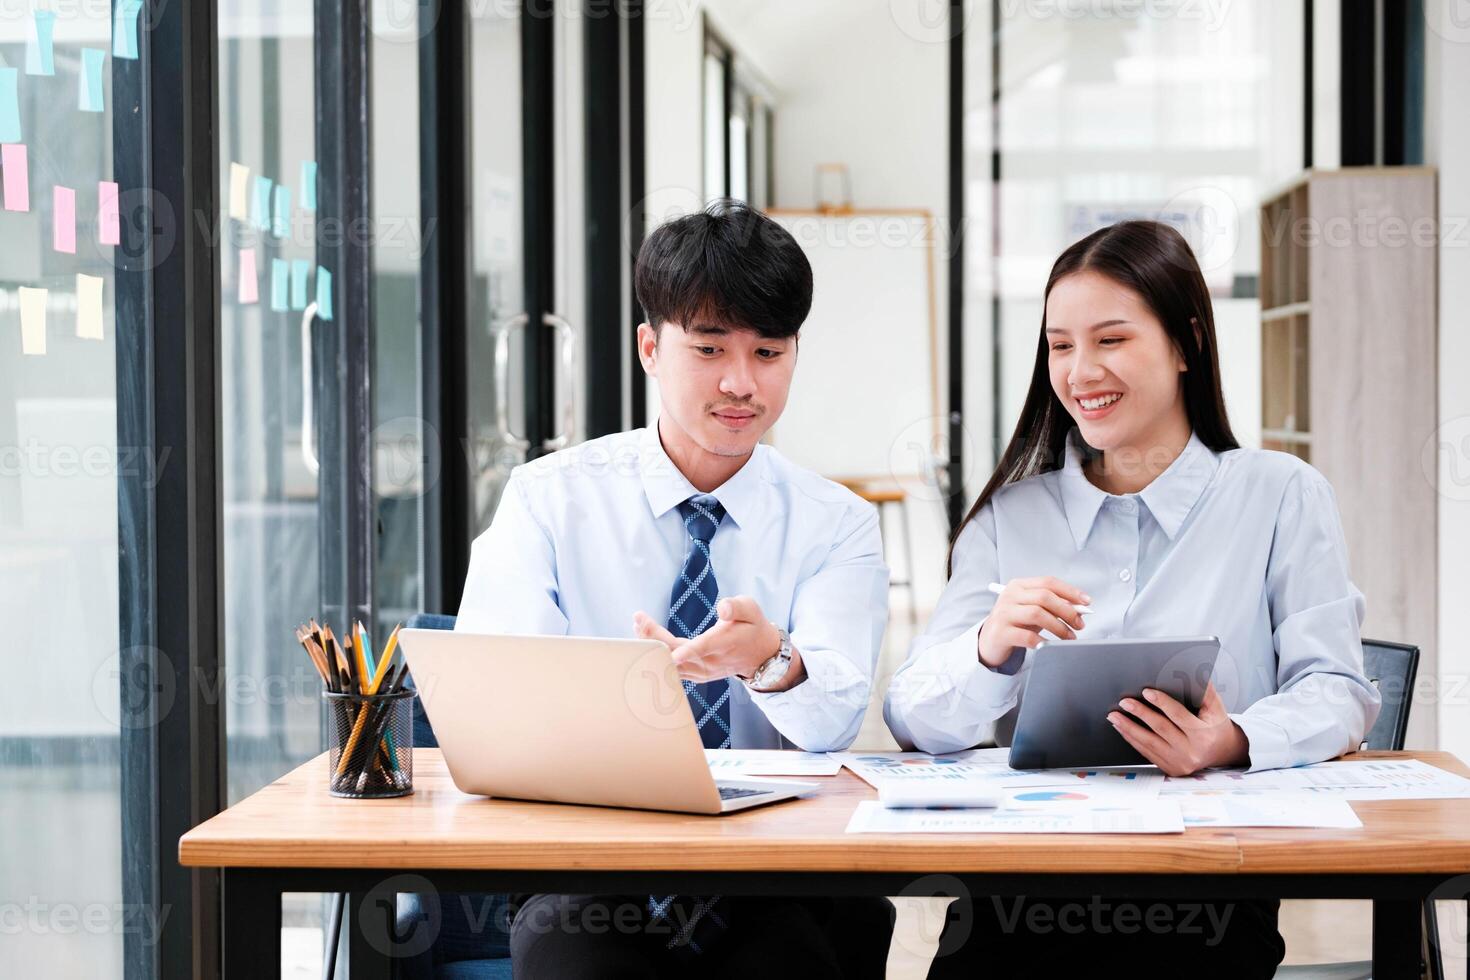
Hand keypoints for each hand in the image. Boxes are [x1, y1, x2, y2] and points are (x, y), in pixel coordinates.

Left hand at [635, 596, 803, 688]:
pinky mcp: (695, 674)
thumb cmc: (753, 627)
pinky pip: (671, 668)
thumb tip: (722, 607)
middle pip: (677, 654)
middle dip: (655, 638)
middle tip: (639, 618)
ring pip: (670, 664)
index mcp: (724, 644)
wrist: (760, 655)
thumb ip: (737, 606)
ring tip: (637, 624)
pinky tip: (645, 639)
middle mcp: (710, 661)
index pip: (703, 648)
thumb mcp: (752, 610)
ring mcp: (701, 671)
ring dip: (651, 646)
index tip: (673, 653)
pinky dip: (656, 655)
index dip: (687, 652)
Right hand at [977, 576, 1089, 667]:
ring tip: (1069, 636)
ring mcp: (1003, 613)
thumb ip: (1054, 606)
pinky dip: (1044, 641)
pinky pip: (1028, 636)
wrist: (990, 641)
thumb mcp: (1034, 610)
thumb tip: (1080, 607)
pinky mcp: (1001, 632)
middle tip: (1079, 623)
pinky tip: (1050, 645)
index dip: (1070, 591)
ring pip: (1037, 614)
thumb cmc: (1017, 623)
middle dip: (1067, 610)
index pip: (1048, 582)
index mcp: (1018, 585)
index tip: (1086, 602)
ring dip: (1059, 626)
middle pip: (1044, 597)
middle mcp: (1009, 596)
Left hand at [1106, 682, 1249, 776]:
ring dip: (1128, 728)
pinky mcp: (1170, 769)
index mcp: (1203, 735)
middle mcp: (1191, 751)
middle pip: (1160, 729)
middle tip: (1124, 702)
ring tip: (1114, 715)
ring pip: (1149, 743)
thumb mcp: (1216, 709)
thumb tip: (1193, 672)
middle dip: (1140, 713)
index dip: (1162, 702)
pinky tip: (1121, 728)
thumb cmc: (1215, 726)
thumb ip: (1206, 691)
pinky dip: (1132, 739)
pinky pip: (1147, 753)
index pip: (1178, 715)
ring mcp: (1179, 763)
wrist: (1222, 753)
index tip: (1146, 691)